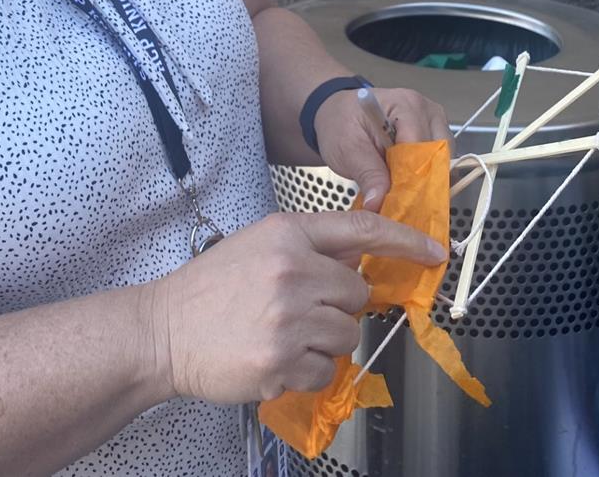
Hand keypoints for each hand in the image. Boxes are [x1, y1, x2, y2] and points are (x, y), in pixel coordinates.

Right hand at [147, 209, 444, 404]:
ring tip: (283, 334)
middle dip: (338, 305)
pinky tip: (274, 357)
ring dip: (324, 341)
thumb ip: (309, 247)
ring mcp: (288, 318)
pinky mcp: (282, 362)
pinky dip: (307, 371)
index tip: (435, 251)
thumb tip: (358, 261)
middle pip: (358, 292)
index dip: (404, 240)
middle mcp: (292, 271)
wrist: (164, 330)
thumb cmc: (210, 288)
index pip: (361, 229)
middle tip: (300, 309)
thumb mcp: (259, 244)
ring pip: (347, 335)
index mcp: (287, 233)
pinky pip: (326, 371)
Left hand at [314, 87, 450, 211]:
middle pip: (438, 155)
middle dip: (421, 181)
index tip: (398, 202)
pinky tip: (405, 185)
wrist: (337, 114)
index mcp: (405, 105)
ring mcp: (432, 121)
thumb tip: (379, 203)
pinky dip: (424, 177)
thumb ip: (366, 173)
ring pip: (442, 161)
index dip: (411, 178)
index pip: (421, 148)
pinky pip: (438, 161)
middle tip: (398, 201)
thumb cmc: (340, 123)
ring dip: (424, 180)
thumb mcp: (346, 148)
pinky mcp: (432, 134)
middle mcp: (426, 110)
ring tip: (399, 191)